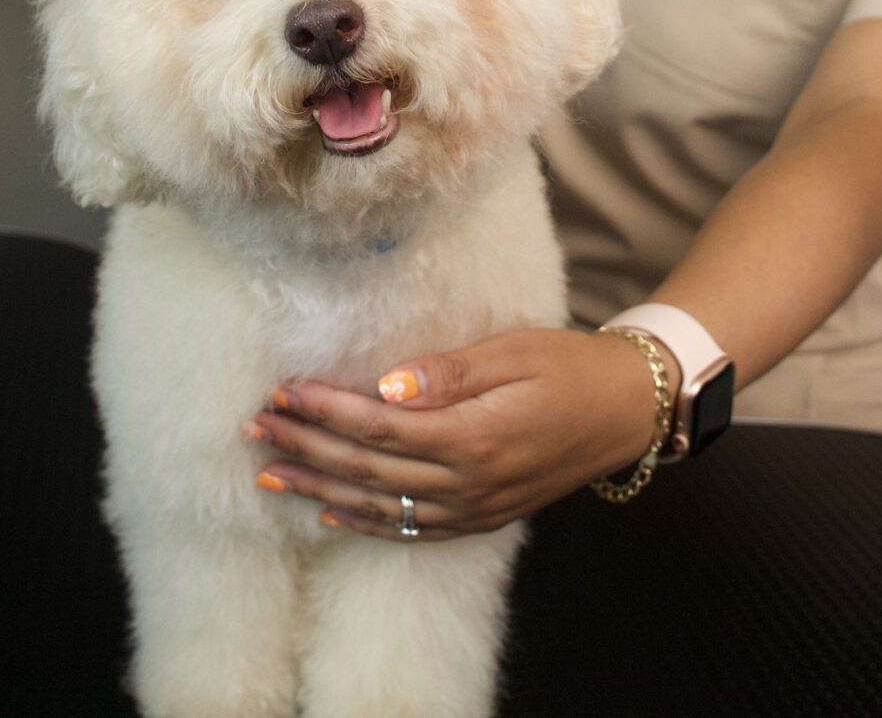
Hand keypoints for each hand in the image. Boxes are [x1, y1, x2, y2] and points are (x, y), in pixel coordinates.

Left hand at [247, 328, 660, 539]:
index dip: (325, 410)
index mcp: (474, 437)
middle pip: (367, 468)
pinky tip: (329, 512)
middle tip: (256, 426)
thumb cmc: (570, 367)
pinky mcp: (480, 518)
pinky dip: (364, 522)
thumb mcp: (514, 352)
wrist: (625, 411)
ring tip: (269, 475)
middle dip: (305, 447)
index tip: (284, 389)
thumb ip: (448, 373)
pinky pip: (409, 530)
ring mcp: (473, 508)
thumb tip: (384, 388)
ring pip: (379, 505)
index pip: (377, 427)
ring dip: (319, 489)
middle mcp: (468, 483)